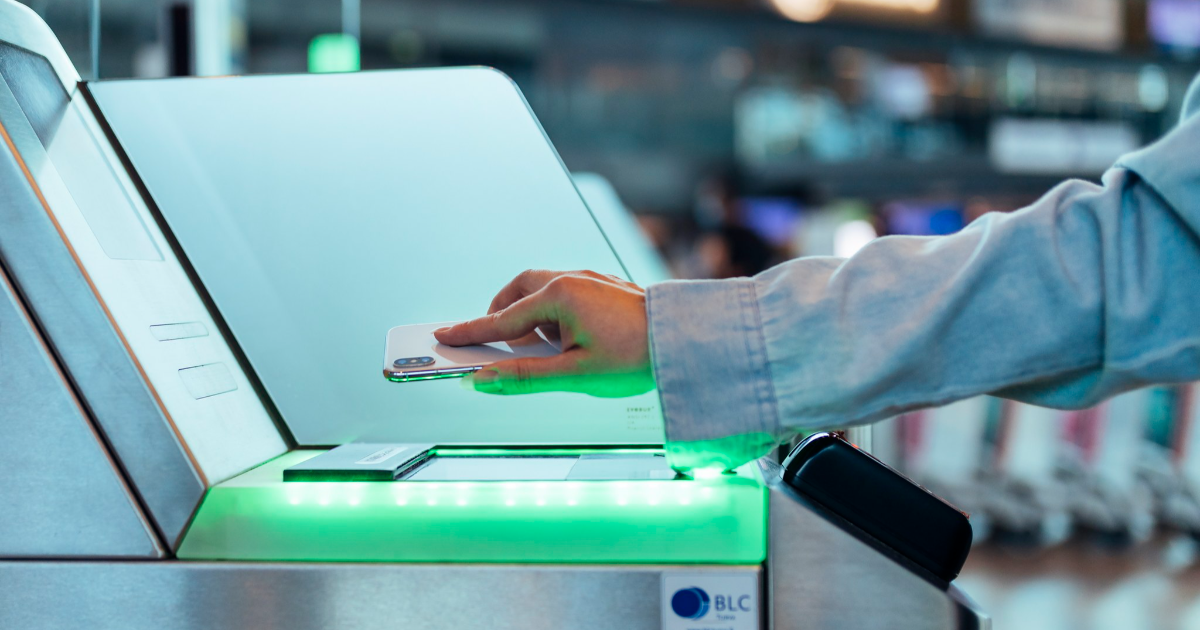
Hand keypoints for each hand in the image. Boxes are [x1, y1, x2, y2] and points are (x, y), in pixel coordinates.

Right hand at [434, 270, 654, 396]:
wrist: (686, 340)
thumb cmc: (635, 358)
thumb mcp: (574, 374)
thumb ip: (523, 376)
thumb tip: (482, 379)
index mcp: (559, 296)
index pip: (502, 320)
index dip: (470, 331)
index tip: (441, 336)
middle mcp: (571, 278)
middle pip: (518, 292)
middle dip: (502, 316)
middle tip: (497, 345)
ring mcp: (590, 278)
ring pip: (543, 291)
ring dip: (533, 317)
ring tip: (546, 350)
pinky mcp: (605, 285)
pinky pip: (565, 293)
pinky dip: (555, 313)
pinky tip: (571, 339)